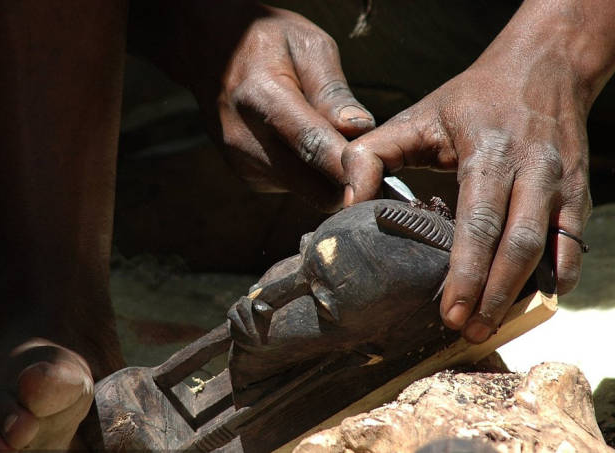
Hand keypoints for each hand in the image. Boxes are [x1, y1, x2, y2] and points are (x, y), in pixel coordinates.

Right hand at [154, 2, 374, 211]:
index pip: (313, 146)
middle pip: (312, 187)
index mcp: (261, 98)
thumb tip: (359, 130)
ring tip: (330, 140)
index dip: (348, 170)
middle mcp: (246, 140)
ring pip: (307, 193)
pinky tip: (304, 146)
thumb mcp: (307, 46)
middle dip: (347, 181)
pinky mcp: (247, 177)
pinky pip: (294, 188)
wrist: (210, 53)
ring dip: (328, 178)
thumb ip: (333, 91)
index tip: (380, 185)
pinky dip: (310, 176)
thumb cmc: (267, 42)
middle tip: (370, 162)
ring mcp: (243, 164)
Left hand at [340, 0, 613, 342]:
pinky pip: (575, 241)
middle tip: (470, 334)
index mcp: (487, 153)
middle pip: (517, 245)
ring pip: (548, 249)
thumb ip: (372, 154)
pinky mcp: (579, 190)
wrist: (544, 66)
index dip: (466, 272)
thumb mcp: (415, 115)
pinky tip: (538, 298)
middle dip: (493, 295)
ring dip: (522, 292)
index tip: (450, 314)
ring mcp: (560, 182)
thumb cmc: (472, 97)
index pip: (478, 222)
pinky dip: (560, 273)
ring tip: (494, 326)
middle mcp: (531, 169)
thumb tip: (349, 202)